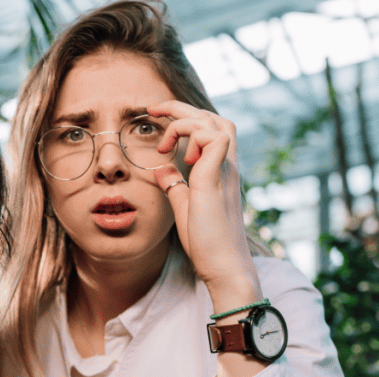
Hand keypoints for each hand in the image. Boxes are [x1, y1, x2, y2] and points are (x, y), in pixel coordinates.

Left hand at [148, 101, 260, 306]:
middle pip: (212, 117)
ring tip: (164, 143)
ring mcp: (225, 171)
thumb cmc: (206, 242)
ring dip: (185, 122)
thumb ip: (174, 185)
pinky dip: (193, 137)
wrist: (223, 267)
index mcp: (220, 170)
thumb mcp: (184, 207)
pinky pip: (213, 138)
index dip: (183, 117)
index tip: (156, 120)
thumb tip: (161, 169)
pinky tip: (177, 158)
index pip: (209, 128)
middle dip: (180, 107)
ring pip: (214, 121)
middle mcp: (227, 166)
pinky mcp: (216, 180)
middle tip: (151, 109)